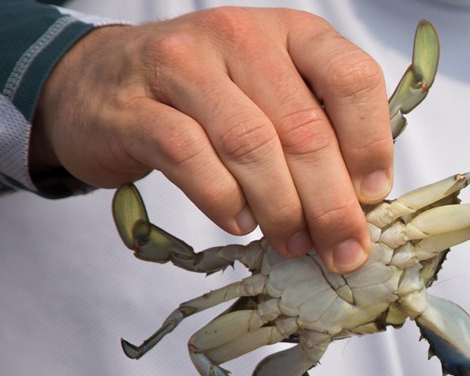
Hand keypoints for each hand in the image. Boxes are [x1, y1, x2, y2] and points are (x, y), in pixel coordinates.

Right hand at [32, 7, 394, 270]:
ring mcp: (181, 65)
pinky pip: (190, 158)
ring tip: (292, 243)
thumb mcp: (270, 94)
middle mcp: (238, 36)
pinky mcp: (134, 107)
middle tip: (342, 251)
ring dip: (281, 208)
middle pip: (302, 127)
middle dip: (330, 202)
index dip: (370, 144)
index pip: (350, 78)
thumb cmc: (204, 97)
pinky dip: (223, 199)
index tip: (374, 197)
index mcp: (289, 32)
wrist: (95, 84)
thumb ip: (319, 132)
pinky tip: (239, 223)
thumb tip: (363, 204)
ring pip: (250, 145)